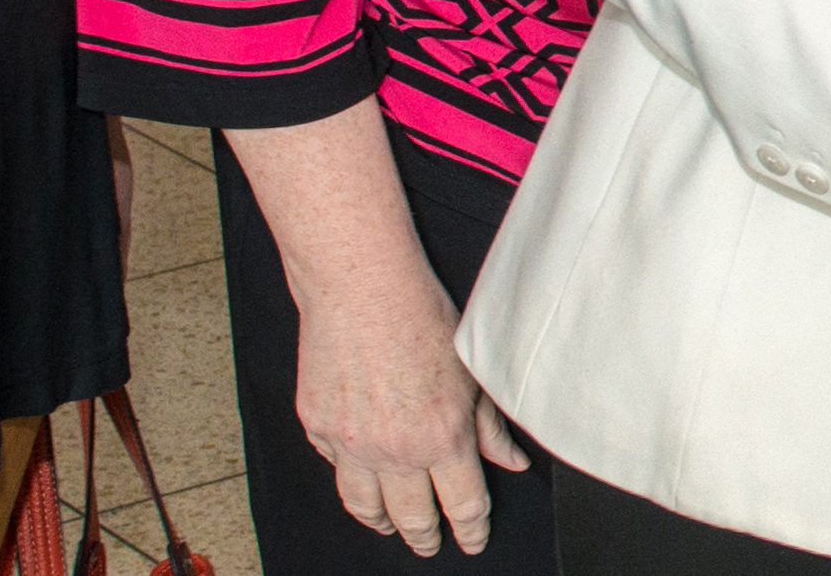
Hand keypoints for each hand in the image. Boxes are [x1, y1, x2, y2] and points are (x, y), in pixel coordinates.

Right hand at [296, 279, 535, 553]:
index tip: (474, 539)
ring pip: (365, 507)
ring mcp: (351, 442)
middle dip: (426, 538)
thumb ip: (490, 426)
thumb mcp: (472, 372)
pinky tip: (361, 476)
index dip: (471, 530)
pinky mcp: (318, 426)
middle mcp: (395, 449)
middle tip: (432, 545)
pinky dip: (351, 477)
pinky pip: (335, 467)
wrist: (361, 285)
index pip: (462, 506)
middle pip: (412, 519)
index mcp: (442, 437)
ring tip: (391, 527)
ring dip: (382, 522)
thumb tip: (512, 461)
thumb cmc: (420, 316)